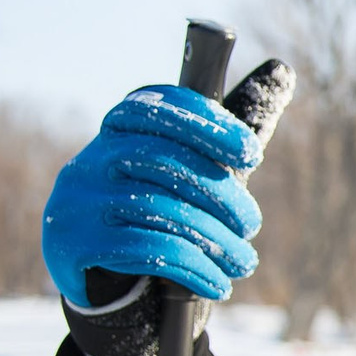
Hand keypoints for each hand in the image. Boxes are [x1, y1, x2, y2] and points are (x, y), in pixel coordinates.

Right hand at [42, 61, 294, 355]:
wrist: (94, 278)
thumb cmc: (155, 210)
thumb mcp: (186, 171)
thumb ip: (225, 134)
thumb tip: (284, 70)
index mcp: (119, 132)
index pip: (158, 107)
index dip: (206, 123)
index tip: (251, 152)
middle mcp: (90, 160)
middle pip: (165, 161)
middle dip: (221, 195)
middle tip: (252, 225)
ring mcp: (76, 201)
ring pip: (160, 210)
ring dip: (214, 241)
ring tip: (244, 262)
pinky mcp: (71, 244)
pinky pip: (146, 250)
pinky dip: (193, 269)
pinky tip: (218, 284)